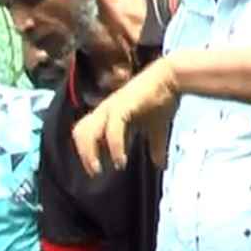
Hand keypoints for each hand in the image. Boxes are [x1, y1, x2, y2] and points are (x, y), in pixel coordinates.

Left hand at [71, 59, 178, 176]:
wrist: (171, 78)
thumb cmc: (161, 100)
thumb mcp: (156, 129)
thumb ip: (155, 147)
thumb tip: (162, 166)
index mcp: (107, 115)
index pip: (84, 133)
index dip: (86, 151)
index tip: (96, 169)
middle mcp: (104, 111)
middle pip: (79, 132)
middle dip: (84, 155)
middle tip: (95, 172)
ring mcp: (111, 108)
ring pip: (87, 131)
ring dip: (90, 153)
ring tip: (99, 169)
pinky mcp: (121, 107)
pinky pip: (111, 130)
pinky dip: (114, 148)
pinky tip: (121, 162)